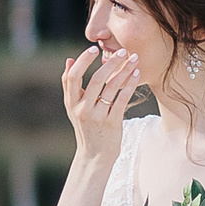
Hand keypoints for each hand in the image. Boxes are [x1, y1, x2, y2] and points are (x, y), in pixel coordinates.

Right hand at [61, 45, 139, 163]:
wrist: (95, 156)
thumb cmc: (86, 128)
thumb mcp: (73, 108)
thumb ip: (70, 85)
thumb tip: (68, 60)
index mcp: (71, 103)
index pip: (72, 77)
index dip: (82, 61)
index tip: (94, 49)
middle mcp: (83, 109)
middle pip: (96, 80)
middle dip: (110, 63)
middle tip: (122, 51)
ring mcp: (98, 117)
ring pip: (112, 88)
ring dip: (124, 71)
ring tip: (134, 59)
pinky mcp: (112, 123)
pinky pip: (122, 99)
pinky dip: (130, 85)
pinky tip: (136, 74)